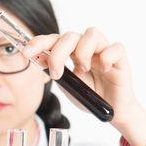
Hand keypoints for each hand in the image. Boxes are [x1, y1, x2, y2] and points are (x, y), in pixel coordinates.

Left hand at [24, 27, 145, 145]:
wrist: (112, 111)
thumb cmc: (91, 96)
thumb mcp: (67, 85)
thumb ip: (55, 71)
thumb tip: (39, 59)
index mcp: (72, 52)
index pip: (54, 39)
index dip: (38, 42)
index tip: (25, 52)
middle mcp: (87, 47)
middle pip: (70, 35)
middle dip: (58, 54)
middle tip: (56, 74)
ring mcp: (103, 50)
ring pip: (91, 33)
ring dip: (83, 52)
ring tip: (84, 70)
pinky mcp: (120, 58)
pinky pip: (115, 47)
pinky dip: (106, 57)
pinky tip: (104, 70)